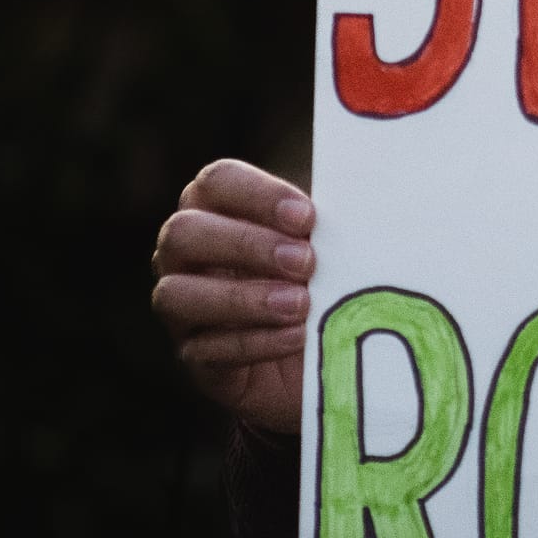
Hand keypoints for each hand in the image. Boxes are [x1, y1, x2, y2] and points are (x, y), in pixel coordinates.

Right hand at [152, 159, 316, 434]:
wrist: (323, 350)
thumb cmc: (324, 276)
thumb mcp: (329, 243)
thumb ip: (328, 222)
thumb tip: (360, 201)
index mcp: (218, 208)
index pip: (217, 181)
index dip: (258, 195)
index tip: (307, 217)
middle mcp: (185, 253)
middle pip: (184, 232)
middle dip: (247, 245)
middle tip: (306, 262)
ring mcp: (180, 306)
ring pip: (177, 294)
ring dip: (244, 298)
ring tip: (300, 305)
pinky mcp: (194, 356)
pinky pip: (205, 349)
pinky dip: (255, 341)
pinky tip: (296, 337)